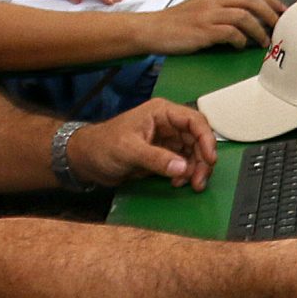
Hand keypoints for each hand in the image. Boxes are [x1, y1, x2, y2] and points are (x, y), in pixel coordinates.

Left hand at [68, 100, 216, 190]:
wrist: (86, 161)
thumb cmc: (103, 147)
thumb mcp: (129, 151)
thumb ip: (156, 159)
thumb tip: (183, 168)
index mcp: (161, 112)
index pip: (194, 121)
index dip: (206, 139)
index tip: (209, 160)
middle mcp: (168, 124)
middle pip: (198, 139)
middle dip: (202, 160)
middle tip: (199, 181)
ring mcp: (167, 140)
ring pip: (194, 153)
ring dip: (196, 169)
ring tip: (190, 185)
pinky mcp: (164, 155)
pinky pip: (184, 163)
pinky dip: (185, 174)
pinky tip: (177, 183)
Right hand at [137, 0, 283, 54]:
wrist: (153, 30)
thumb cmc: (178, 23)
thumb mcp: (203, 7)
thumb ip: (224, 8)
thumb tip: (250, 16)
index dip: (271, 1)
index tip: (283, 12)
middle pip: (252, 0)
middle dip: (271, 14)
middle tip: (280, 27)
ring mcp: (209, 14)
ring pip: (245, 16)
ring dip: (259, 30)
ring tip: (263, 42)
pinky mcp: (204, 30)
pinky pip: (231, 33)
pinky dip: (240, 40)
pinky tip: (241, 46)